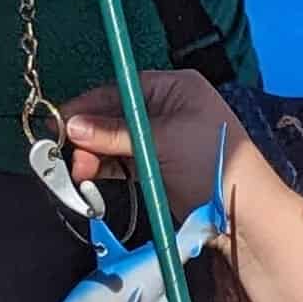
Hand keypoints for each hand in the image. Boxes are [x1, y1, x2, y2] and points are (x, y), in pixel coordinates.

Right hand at [60, 68, 262, 210]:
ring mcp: (161, 139)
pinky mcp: (157, 167)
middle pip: (113, 116)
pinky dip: (105, 170)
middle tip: (65, 155)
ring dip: (92, 156)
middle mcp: (167, 108)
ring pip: (114, 142)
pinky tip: (88, 178)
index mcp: (175, 88)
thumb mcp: (162, 141)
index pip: (120, 89)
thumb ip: (114, 134)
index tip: (59, 121)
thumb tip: (72, 125)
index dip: (87, 106)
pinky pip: (122, 162)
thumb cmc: (214, 164)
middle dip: (87, 136)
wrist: (243, 214)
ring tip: (77, 173)